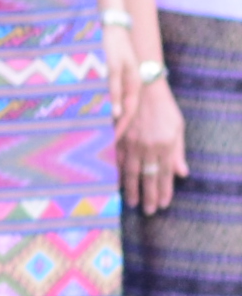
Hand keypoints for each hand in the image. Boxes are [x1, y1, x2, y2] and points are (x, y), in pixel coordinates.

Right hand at [119, 68, 188, 215]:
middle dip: (148, 196)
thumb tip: (182, 173)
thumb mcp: (177, 128)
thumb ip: (178, 151)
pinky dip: (115, 173)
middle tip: (148, 210)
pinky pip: (115, 158)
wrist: (141, 84)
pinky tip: (114, 182)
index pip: (165, 174)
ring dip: (131, 189)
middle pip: (147, 177)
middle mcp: (147, 147)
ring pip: (129, 171)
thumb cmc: (162, 107)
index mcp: (165, 145)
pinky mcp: (116, 136)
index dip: (164, 191)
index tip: (163, 204)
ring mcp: (130, 142)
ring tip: (131, 202)